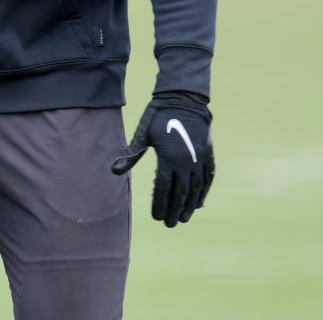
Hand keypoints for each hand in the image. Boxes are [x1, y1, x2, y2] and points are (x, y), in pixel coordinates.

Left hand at [112, 93, 213, 226]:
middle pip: (182, 193)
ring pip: (196, 188)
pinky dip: (204, 191)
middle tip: (169, 224)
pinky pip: (208, 177)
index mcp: (169, 158)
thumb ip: (132, 154)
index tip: (156, 217)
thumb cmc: (159, 115)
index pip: (164, 189)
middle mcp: (187, 162)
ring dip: (191, 205)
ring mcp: (200, 158)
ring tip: (184, 218)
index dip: (160, 204)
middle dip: (175, 210)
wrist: (184, 98)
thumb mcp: (144, 133)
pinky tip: (200, 201)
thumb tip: (114, 170)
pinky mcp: (208, 153)